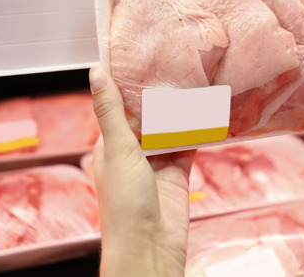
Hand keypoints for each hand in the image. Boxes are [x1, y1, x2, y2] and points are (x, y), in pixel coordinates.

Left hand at [90, 66, 194, 276]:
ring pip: (170, 128)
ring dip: (180, 111)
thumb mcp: (117, 149)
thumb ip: (112, 112)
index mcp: (110, 145)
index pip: (119, 108)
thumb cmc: (124, 203)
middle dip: (160, 96)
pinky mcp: (179, 172)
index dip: (129, 85)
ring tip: (194, 80)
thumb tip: (96, 73)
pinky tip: (207, 111)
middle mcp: (133, 152)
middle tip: (177, 63)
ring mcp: (157, 162)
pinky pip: (189, 144)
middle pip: (148, 116)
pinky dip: (197, 130)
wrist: (150, 246)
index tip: (142, 58)